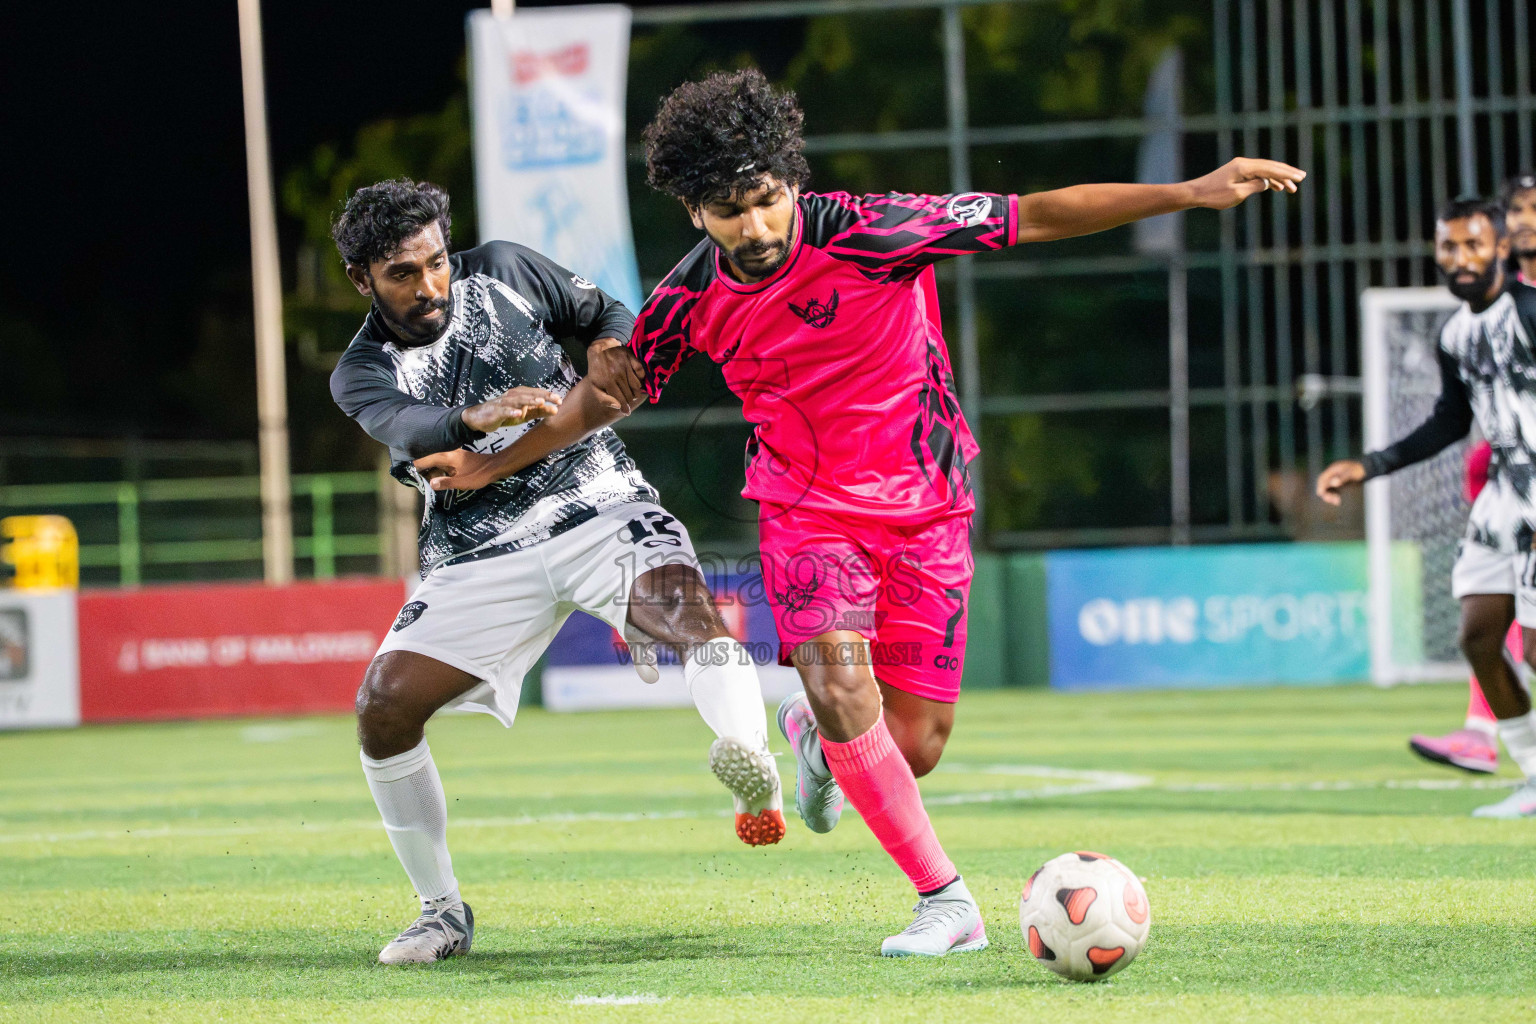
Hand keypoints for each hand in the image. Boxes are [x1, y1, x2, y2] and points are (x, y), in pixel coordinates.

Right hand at [414, 449, 497, 491]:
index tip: (408, 470)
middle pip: (432, 460)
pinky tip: (440, 476)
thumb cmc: (480, 474)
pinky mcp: (460, 460)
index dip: (417, 465)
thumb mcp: (462, 482)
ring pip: (439, 462)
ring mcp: (455, 456)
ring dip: (432, 469)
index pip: (428, 459)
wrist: (496, 467)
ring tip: (425, 478)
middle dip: (424, 468)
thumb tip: (431, 484)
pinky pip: (446, 464)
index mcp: (448, 457)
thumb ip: (446, 483)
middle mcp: (450, 454)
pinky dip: (440, 469)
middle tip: (416, 477)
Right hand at [461, 387, 560, 432]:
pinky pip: (504, 411)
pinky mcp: (496, 411)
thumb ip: (539, 412)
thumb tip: (556, 410)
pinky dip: (511, 412)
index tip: (560, 400)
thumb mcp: (525, 414)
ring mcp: (504, 403)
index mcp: (521, 395)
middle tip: (555, 399)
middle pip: (529, 394)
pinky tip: (518, 413)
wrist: (481, 417)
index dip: (548, 396)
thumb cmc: (505, 414)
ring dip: (529, 401)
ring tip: (539, 402)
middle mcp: (513, 396)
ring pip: (518, 400)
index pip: (537, 393)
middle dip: (543, 396)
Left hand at [587, 337, 646, 411]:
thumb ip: (603, 398)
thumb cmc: (597, 369)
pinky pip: (640, 371)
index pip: (620, 399)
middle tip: (628, 401)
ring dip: (636, 391)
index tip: (627, 412)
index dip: (625, 407)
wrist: (600, 349)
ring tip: (634, 393)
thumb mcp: (595, 385)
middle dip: (629, 400)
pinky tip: (637, 380)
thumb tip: (617, 406)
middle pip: (629, 394)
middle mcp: (618, 374)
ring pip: (637, 385)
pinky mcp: (631, 357)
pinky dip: (641, 377)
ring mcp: (625, 365)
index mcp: (608, 382)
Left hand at [1187, 158, 1306, 209]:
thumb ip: (1255, 187)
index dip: (1287, 174)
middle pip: (1271, 166)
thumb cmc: (1214, 195)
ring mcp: (1241, 167)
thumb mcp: (1237, 194)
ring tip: (1291, 188)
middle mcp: (1244, 163)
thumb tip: (1267, 183)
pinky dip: (1267, 180)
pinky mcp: (1238, 172)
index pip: (1271, 169)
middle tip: (1302, 178)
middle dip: (1287, 173)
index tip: (1299, 178)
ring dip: (1278, 178)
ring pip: (1265, 170)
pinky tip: (1276, 187)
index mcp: (1244, 166)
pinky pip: (1257, 174)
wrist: (1196, 193)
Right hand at [1315, 459, 1365, 505]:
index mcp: (1333, 469)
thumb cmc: (1359, 469)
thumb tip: (1333, 484)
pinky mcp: (1340, 483)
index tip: (1320, 494)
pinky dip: (1335, 495)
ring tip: (1336, 502)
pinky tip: (1339, 500)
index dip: (1320, 486)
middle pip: (1324, 484)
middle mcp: (1333, 474)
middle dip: (1326, 493)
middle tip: (1331, 500)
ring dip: (1330, 495)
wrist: (1367, 469)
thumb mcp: (1351, 473)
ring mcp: (1336, 478)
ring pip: (1329, 488)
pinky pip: (1334, 490)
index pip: (1322, 478)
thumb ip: (1342, 478)